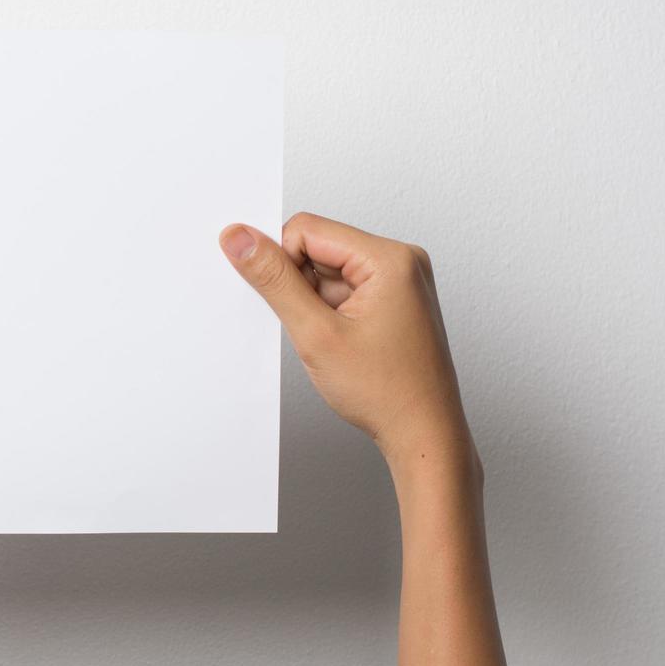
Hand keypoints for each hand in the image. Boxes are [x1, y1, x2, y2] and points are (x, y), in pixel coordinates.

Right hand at [219, 212, 469, 469]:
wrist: (424, 435)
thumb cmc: (387, 392)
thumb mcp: (316, 333)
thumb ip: (274, 280)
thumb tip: (240, 238)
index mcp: (390, 257)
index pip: (307, 229)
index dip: (283, 265)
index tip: (291, 307)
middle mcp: (401, 261)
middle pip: (317, 247)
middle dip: (301, 287)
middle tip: (316, 330)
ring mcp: (400, 281)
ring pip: (326, 271)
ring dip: (315, 304)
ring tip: (334, 343)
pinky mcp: (393, 299)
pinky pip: (343, 288)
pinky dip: (328, 313)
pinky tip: (340, 344)